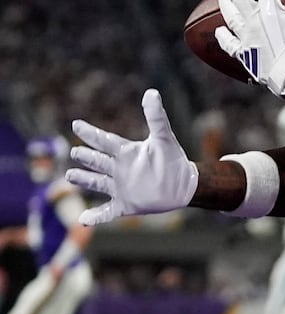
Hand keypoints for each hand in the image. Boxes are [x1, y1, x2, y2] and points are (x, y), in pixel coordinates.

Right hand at [66, 89, 198, 225]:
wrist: (185, 186)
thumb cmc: (173, 160)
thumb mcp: (164, 138)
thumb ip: (156, 117)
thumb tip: (152, 92)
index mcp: (126, 153)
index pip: (104, 141)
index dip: (90, 133)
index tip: (77, 124)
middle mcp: (119, 169)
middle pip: (97, 161)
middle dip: (86, 157)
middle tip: (75, 152)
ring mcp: (120, 187)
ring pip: (97, 183)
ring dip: (84, 180)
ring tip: (70, 175)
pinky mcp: (126, 205)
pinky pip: (107, 212)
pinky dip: (95, 217)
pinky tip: (82, 220)